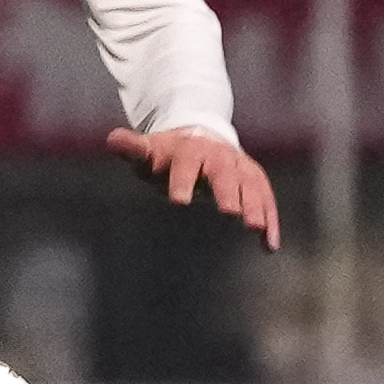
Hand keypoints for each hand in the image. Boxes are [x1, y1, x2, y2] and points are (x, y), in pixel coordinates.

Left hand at [107, 127, 280, 250]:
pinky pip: (266, 198)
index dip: (182, 180)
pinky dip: (270, 221)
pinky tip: (269, 246)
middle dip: (228, 191)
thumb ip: (132, 149)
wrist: (200, 137)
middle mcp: (219, 155)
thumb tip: (112, 139)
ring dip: (255, 206)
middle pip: (224, 172)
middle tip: (230, 213)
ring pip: (251, 185)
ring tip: (256, 229)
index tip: (179, 201)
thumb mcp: (148, 150)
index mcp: (191, 148)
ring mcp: (240, 166)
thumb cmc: (168, 154)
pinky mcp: (254, 180)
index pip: (187, 163)